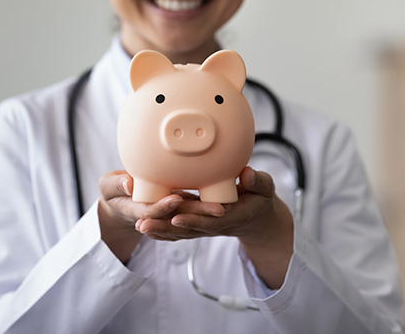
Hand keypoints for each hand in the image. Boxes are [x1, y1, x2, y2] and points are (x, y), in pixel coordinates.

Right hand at [97, 170, 224, 262]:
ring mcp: (170, 211)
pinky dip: (205, 208)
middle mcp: (158, 214)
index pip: (153, 211)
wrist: (122, 201)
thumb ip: (115, 185)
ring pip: (190, 212)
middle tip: (218, 209)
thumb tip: (128, 183)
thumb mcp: (107, 186)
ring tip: (226, 206)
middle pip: (179, 215)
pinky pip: (193, 209)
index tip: (177, 198)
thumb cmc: (114, 190)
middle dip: (199, 213)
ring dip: (207, 212)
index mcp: (138, 210)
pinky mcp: (178, 206)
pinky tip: (222, 201)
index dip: (165, 207)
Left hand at [137, 166, 293, 288]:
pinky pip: (178, 229)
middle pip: (188, 228)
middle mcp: (214, 224)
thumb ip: (258, 182)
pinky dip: (162, 229)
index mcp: (232, 216)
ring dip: (159, 229)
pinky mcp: (197, 223)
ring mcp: (204, 226)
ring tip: (139, 225)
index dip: (193, 220)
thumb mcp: (265, 189)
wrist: (257, 218)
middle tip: (144, 223)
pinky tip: (145, 225)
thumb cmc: (260, 199)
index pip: (210, 221)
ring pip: (179, 231)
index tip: (176, 217)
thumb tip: (247, 174)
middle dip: (165, 227)